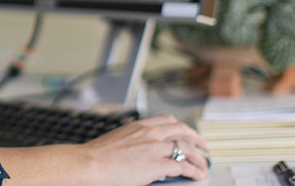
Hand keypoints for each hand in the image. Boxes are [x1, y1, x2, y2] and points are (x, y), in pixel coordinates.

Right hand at [81, 113, 210, 183]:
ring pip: (186, 148)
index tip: (187, 133)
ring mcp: (154, 147)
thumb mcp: (117, 140)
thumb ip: (134, 141)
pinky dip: (194, 170)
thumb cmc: (96, 156)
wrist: (89, 164)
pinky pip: (183, 166)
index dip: (181, 127)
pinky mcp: (157, 164)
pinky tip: (197, 175)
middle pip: (182, 131)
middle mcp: (149, 133)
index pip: (167, 120)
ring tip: (203, 166)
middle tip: (204, 147)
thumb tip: (142, 152)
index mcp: (139, 126)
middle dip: (197, 139)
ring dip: (198, 158)